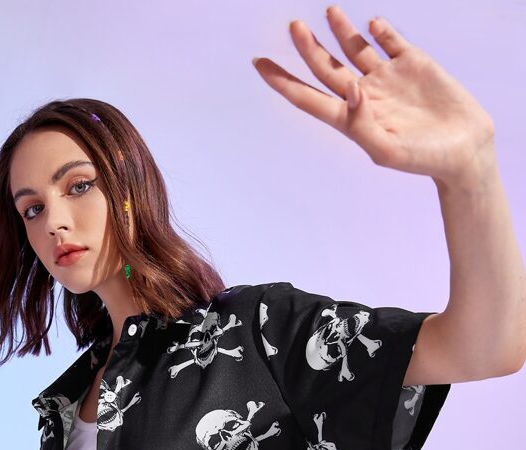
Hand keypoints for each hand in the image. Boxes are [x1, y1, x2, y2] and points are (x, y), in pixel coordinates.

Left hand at [252, 6, 494, 182]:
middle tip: (293, 26)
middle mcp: (364, 96)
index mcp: (352, 119)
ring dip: (340, 30)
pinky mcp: (413, 63)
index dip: (281, 81)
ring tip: (328, 12)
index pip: (307, 97)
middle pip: (326, 68)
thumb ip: (363, 124)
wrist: (465, 151)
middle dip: (307, 48)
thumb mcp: (389, 151)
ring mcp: (387, 78)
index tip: (258, 63)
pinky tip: (371, 25)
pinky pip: (389, 41)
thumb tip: (350, 89)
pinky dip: (379, 30)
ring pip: (355, 49)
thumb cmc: (424, 160)